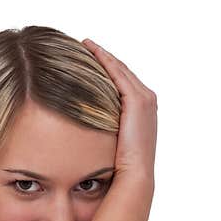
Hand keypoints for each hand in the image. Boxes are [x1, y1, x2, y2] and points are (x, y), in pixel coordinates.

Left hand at [82, 38, 157, 180]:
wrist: (133, 176)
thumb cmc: (118, 168)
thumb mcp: (108, 144)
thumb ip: (99, 131)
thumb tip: (74, 132)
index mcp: (141, 110)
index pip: (122, 82)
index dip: (106, 68)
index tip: (87, 58)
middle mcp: (146, 101)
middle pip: (122, 71)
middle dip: (104, 57)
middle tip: (85, 44)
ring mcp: (144, 100)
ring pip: (120, 69)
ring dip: (104, 55)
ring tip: (86, 44)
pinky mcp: (138, 101)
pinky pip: (118, 74)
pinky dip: (106, 60)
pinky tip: (91, 51)